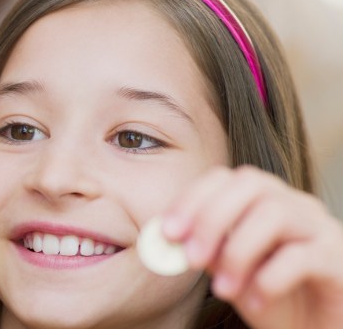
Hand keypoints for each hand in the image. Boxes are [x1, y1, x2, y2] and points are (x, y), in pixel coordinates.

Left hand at [162, 166, 342, 328]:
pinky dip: (268, 280)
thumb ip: (202, 249)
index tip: (167, 233)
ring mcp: (320, 227)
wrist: (314, 327)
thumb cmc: (269, 295)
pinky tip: (254, 303)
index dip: (191, 200)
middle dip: (211, 220)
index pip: (224, 178)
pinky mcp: (337, 258)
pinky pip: (302, 256)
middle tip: (191, 260)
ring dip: (238, 252)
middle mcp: (294, 204)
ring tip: (222, 290)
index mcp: (262, 199)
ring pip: (275, 214)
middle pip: (250, 183)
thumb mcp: (227, 270)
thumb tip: (167, 238)